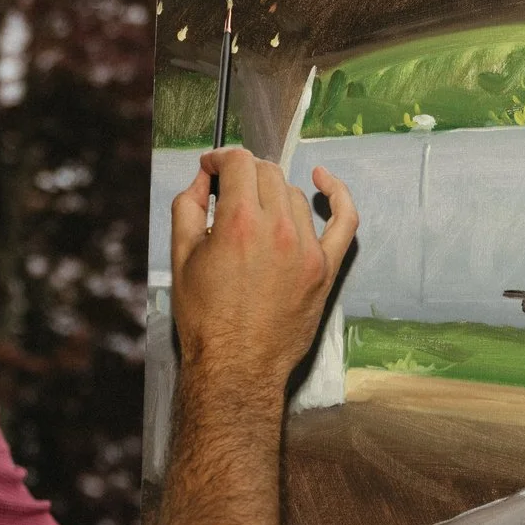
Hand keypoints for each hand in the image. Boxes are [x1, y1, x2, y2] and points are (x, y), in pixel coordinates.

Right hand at [169, 148, 356, 395]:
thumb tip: (202, 180)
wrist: (236, 367)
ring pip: (293, 194)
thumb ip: (188, 207)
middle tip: (228, 189)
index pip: (238, 162)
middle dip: (243, 172)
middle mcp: (277, 229)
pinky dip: (337, 193)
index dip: (221, 157)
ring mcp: (307, 248)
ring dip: (271, 192)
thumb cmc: (206, 320)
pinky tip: (323, 179)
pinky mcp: (326, 267)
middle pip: (266, 173)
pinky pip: (344, 219)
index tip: (212, 167)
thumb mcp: (181, 258)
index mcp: (238, 223)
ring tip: (253, 211)